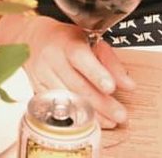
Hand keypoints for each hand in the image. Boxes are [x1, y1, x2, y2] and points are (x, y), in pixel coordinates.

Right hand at [16, 15, 135, 126]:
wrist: (33, 39)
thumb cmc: (65, 40)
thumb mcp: (90, 41)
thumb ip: (111, 62)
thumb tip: (128, 85)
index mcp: (66, 43)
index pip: (80, 57)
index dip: (96, 73)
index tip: (110, 87)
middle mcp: (52, 59)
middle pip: (77, 85)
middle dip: (101, 103)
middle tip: (120, 114)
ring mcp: (42, 76)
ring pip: (68, 100)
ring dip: (91, 114)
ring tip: (111, 121)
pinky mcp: (38, 91)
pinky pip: (58, 108)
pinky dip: (77, 117)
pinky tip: (91, 121)